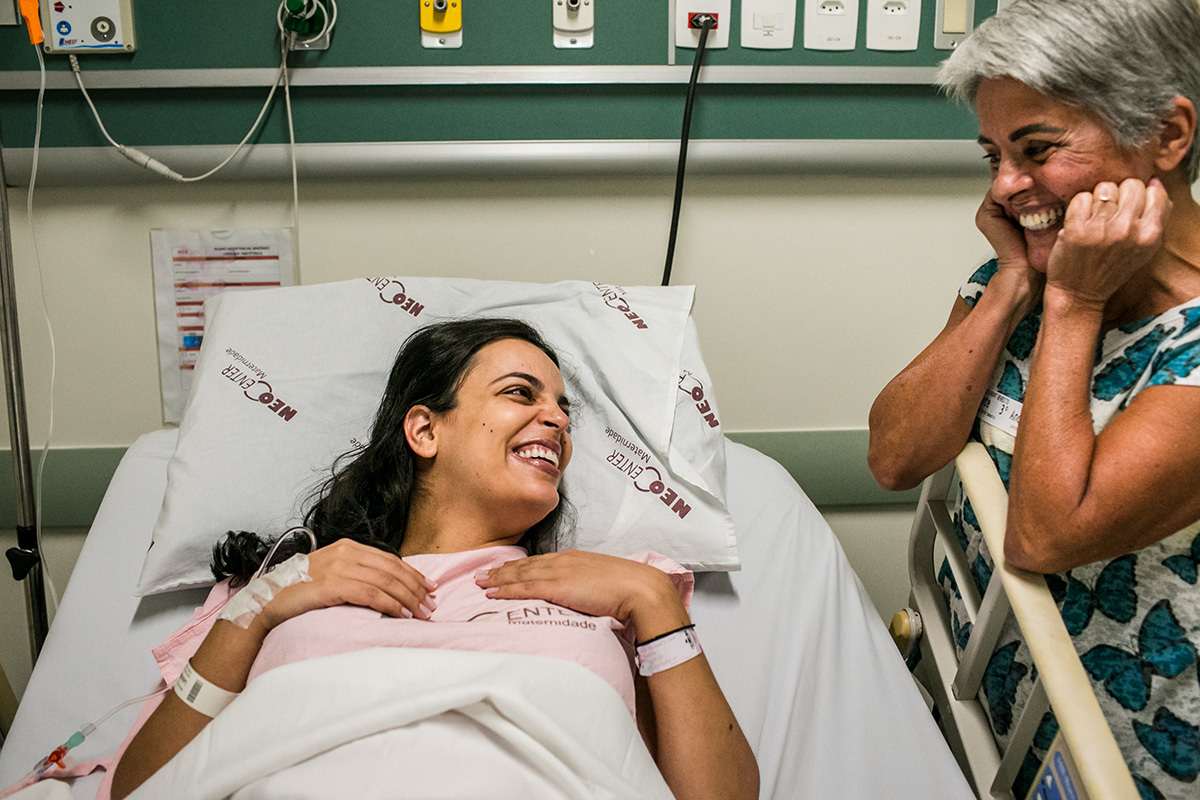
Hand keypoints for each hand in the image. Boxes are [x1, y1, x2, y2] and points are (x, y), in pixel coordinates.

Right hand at [256, 538, 435, 630]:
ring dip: (408, 598)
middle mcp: (344, 552)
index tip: (429, 588)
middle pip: (392, 569)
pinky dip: (389, 604)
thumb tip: (386, 587)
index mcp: (346, 547)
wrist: (265, 602)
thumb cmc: (298, 593)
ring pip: (385, 581)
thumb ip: (355, 574)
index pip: (389, 559)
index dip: (412, 574)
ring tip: (421, 613)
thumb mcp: (330, 575)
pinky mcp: (331, 584)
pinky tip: (400, 614)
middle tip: (431, 604)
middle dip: (415, 588)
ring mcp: (337, 566)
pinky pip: (370, 593)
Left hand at [475, 550, 682, 627]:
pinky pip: (524, 588)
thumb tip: (583, 594)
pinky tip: (492, 592)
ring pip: (520, 575)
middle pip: (525, 565)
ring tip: (480, 582)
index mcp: (574, 558)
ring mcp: (559, 572)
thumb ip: (588, 585)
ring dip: (498, 578)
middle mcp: (563, 561)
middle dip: (502, 569)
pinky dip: (505, 589)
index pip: (540, 561)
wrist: (639, 589)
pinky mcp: (557, 587)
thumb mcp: (604, 581)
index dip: (520, 566)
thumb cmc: (628, 588)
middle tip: (482, 573)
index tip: (504, 569)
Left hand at [1046, 177, 1170, 308]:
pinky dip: (1079, 206)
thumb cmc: (1112, 268)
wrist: (1079, 294)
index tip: (1130, 208)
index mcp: (1150, 234)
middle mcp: (1128, 230)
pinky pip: (1081, 197)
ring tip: (1095, 219)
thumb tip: (1155, 182)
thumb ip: (1156, 217)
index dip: (1141, 196)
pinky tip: (1079, 222)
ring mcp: (1101, 229)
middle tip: (1111, 213)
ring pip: (1105, 188)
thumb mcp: (1144, 248)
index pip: (1154, 191)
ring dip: (1098, 200)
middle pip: (1131, 184)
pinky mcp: (1076, 229)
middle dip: (1121, 194)